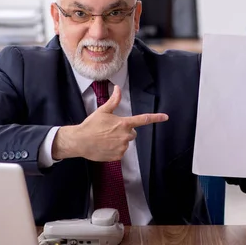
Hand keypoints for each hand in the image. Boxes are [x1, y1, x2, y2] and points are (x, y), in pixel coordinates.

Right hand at [52, 85, 168, 161]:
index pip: (143, 119)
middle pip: (132, 133)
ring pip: (126, 143)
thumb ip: (114, 100)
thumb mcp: (102, 111)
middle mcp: (126, 136)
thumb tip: (118, 88)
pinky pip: (121, 152)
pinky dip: (115, 150)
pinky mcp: (118, 156)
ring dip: (119, 140)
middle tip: (111, 130)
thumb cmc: (91, 125)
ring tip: (105, 139)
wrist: (80, 141)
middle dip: (124, 131)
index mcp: (124, 123)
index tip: (165, 117)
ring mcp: (122, 147)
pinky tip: (105, 146)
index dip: (156, 118)